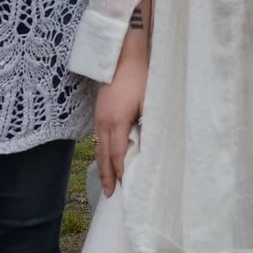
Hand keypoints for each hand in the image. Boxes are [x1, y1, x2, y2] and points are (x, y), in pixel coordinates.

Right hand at [94, 47, 146, 196]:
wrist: (121, 57)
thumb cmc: (139, 78)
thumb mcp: (149, 102)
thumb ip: (150, 125)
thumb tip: (154, 146)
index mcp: (117, 122)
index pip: (118, 155)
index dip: (121, 172)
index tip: (125, 188)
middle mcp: (104, 124)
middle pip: (104, 156)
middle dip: (107, 176)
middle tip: (109, 195)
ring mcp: (99, 118)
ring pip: (99, 149)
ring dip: (103, 167)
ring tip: (106, 183)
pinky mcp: (98, 113)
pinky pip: (98, 139)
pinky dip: (102, 153)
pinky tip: (106, 159)